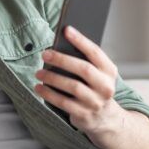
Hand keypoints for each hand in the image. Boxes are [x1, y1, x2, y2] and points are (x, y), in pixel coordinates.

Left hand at [33, 25, 125, 146]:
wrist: (105, 118)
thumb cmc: (95, 88)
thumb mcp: (97, 74)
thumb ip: (84, 61)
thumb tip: (59, 46)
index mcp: (109, 71)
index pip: (95, 52)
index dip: (81, 40)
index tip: (66, 30)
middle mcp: (105, 86)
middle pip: (83, 69)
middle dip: (62, 59)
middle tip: (45, 54)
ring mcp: (95, 102)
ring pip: (72, 86)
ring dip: (52, 78)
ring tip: (38, 72)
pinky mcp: (84, 115)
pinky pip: (63, 102)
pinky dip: (49, 94)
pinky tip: (39, 87)